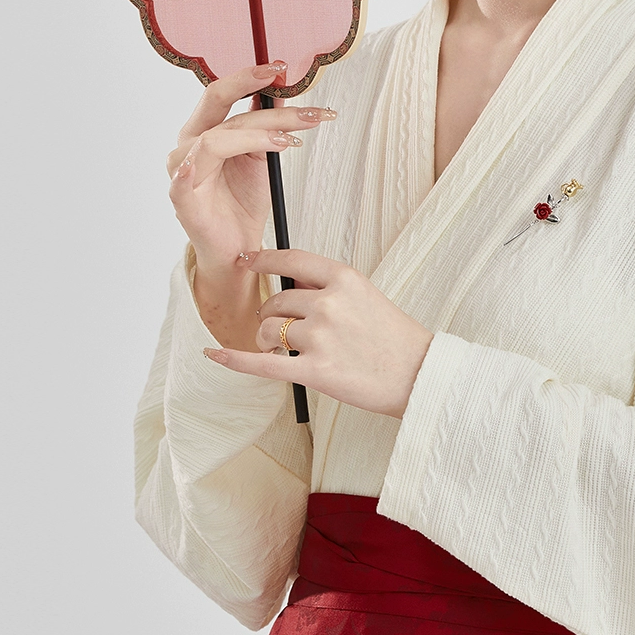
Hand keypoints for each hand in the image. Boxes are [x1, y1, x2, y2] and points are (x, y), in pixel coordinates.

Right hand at [167, 61, 336, 280]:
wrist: (238, 248)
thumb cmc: (243, 202)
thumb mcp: (262, 156)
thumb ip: (266, 126)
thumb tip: (282, 92)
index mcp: (204, 131)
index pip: (221, 94)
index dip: (247, 78)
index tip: (279, 68)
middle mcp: (189, 145)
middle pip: (219, 109)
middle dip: (253, 93)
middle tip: (287, 89)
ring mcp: (183, 172)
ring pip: (215, 141)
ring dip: (254, 135)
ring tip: (288, 140)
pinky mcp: (183, 201)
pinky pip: (180, 181)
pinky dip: (187, 169)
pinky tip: (196, 162)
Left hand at [204, 248, 433, 419]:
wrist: (420, 375)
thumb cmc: (395, 339)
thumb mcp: (366, 296)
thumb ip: (327, 289)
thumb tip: (286, 291)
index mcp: (344, 279)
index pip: (291, 260)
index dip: (263, 259)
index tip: (246, 260)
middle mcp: (329, 303)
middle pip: (275, 302)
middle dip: (271, 316)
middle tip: (283, 330)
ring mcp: (321, 337)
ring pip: (268, 330)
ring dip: (267, 340)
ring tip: (285, 351)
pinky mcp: (315, 371)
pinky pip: (262, 364)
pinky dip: (234, 359)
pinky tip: (214, 354)